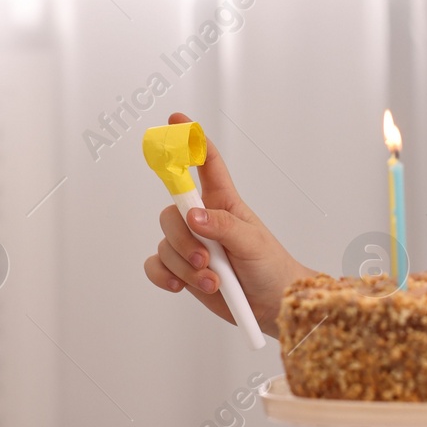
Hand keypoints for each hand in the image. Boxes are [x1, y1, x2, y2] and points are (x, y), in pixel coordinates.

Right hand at [142, 112, 306, 336]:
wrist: (271, 306)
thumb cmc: (270, 266)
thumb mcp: (253, 242)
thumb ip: (223, 227)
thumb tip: (193, 217)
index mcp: (224, 202)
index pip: (206, 164)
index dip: (191, 140)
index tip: (176, 120)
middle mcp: (204, 219)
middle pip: (172, 211)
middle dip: (183, 238)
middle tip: (205, 260)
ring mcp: (191, 244)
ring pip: (164, 243)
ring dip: (183, 266)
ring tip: (211, 280)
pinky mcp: (182, 270)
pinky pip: (156, 265)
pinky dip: (165, 277)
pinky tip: (181, 286)